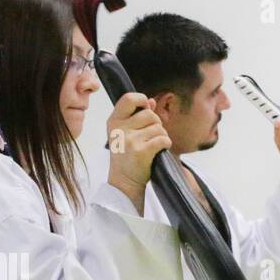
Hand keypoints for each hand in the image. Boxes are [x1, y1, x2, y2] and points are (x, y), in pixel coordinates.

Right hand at [107, 93, 171, 210]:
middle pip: (150, 114)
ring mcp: (130, 140)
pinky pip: (163, 139)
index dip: (142, 99)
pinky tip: (161, 149)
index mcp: (114, 121)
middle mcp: (120, 129)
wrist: (124, 181)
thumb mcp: (125, 133)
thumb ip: (136, 116)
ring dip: (162, 135)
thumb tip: (150, 101)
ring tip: (154, 145)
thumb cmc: (127, 156)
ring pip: (158, 128)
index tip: (147, 107)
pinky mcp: (141, 152)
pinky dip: (166, 143)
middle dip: (157, 123)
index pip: (128, 98)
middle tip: (152, 135)